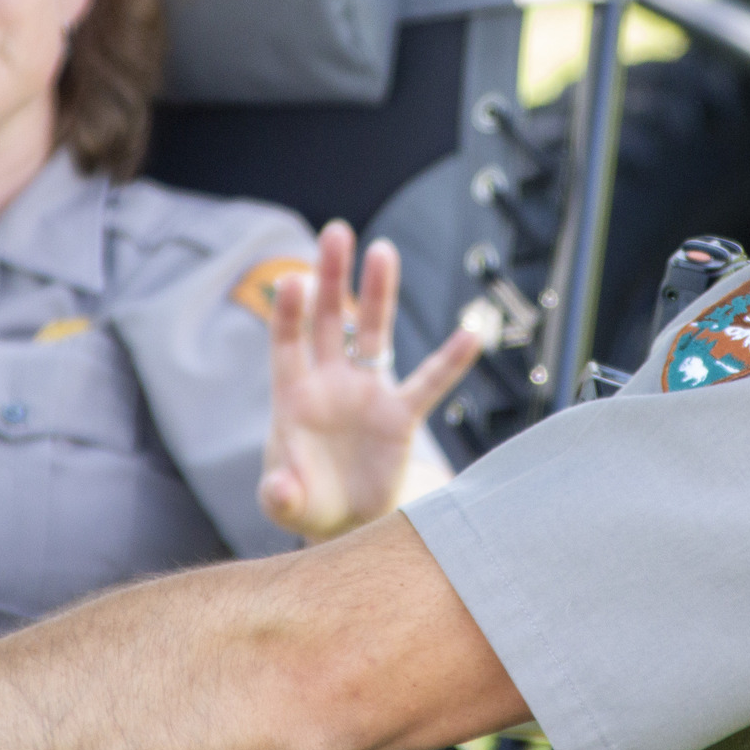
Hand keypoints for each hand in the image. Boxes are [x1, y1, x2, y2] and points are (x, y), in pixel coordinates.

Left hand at [259, 221, 480, 540]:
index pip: (288, 343)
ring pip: (374, 332)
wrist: (345, 518)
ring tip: (383, 250)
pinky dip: (450, 360)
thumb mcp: (287, 503)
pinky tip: (470, 335)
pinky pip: (429, 382)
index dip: (289, 313)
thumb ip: (279, 495)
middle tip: (336, 232)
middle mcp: (330, 382)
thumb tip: (280, 489)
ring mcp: (367, 392)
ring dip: (378, 292)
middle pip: (330, 320)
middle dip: (333, 277)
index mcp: (293, 395)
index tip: (294, 279)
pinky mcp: (400, 415)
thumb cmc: (308, 500)